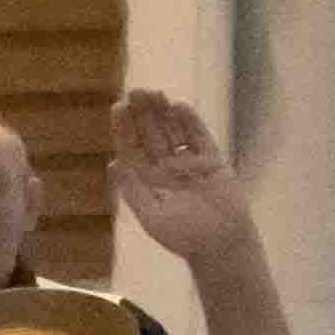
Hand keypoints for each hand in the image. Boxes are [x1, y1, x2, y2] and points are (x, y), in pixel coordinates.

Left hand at [106, 87, 251, 266]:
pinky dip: (189, 123)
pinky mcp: (211, 159)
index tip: (119, 107)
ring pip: (173, 131)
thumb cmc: (183, 235)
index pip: (133, 149)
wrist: (220, 243)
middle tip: (136, 91)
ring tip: (154, 93)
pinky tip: (178, 108)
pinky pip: (198, 137)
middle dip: (143, 114)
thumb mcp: (151, 216)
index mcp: (147, 180)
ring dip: (163, 113)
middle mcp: (165, 166)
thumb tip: (114, 163)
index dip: (125, 129)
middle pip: (151, 135)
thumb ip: (133, 190)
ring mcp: (188, 161)